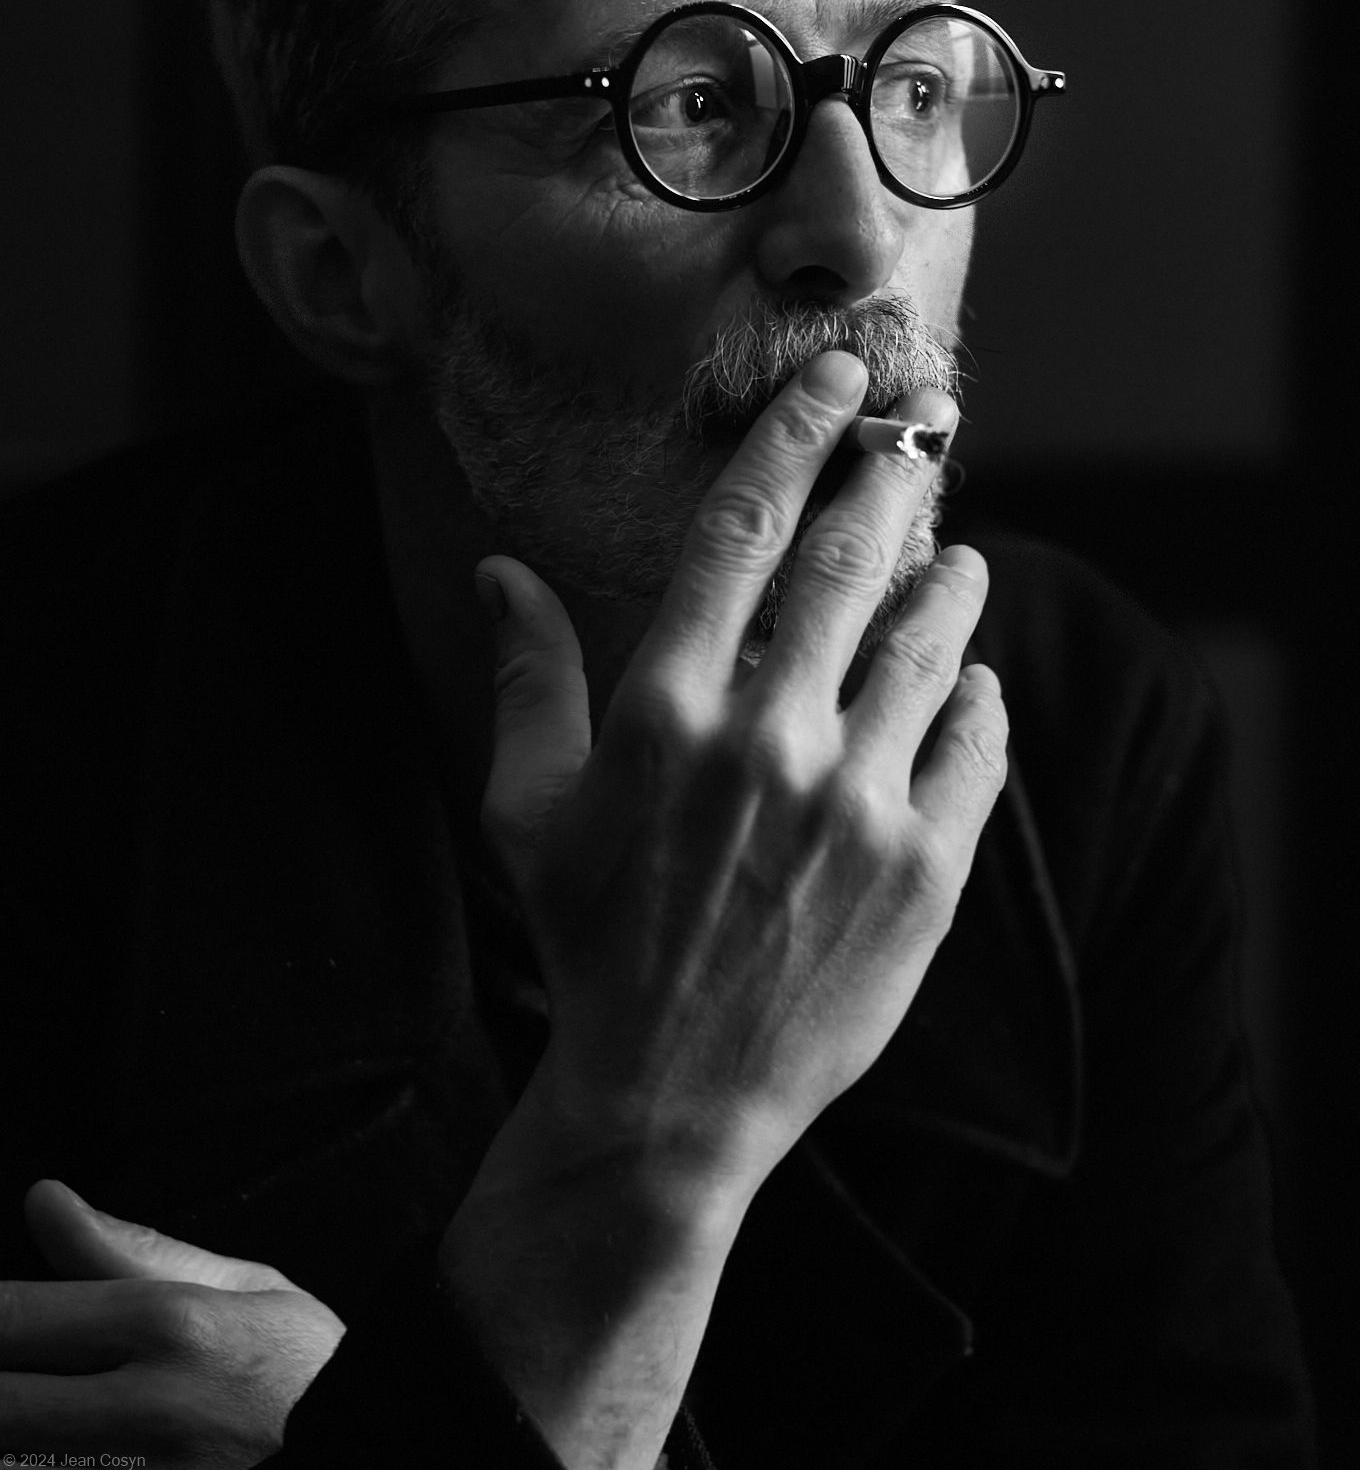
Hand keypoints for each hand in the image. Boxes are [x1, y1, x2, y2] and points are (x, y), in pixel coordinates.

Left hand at [0, 1179, 343, 1467]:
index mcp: (172, 1324)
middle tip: (14, 1362)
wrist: (377, 1442)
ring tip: (39, 1400)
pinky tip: (68, 1441)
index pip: (19, 1319)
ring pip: (24, 1456)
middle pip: (3, 1405)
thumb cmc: (304, 1367)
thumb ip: (130, 1247)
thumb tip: (45, 1202)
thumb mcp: (241, 1284)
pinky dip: (52, 1462)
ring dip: (18, 1427)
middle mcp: (150, 1408)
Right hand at [478, 349, 1007, 1195]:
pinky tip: (976, 681)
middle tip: (924, 419)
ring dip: (951, 580)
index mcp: (669, 707)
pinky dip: (980, 700)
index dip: (795, 435)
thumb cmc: (588, 943)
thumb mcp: (528, 809)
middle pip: (852, 561)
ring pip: (930, 645)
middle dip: (894, 470)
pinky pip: (974, 751)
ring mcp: (858, 804)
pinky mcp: (924, 870)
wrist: (669, 1101)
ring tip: (960, 552)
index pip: (744, 527)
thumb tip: (495, 568)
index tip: (834, 380)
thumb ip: (526, 676)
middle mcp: (770, 738)